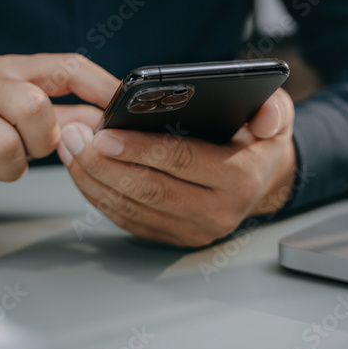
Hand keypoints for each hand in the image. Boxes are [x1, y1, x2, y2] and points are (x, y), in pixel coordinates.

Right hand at [0, 54, 116, 197]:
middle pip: (34, 106)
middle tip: (26, 150)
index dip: (100, 85)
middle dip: (40, 141)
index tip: (125, 106)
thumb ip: (65, 118)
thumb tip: (111, 123)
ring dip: (9, 170)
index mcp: (12, 70)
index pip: (66, 65)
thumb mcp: (15, 112)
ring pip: (5, 147)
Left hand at [57, 88, 297, 246]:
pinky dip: (98, 194)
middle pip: (148, 189)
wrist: (263, 180)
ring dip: (93, 179)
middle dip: (103, 163)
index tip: (104, 132)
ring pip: (131, 207)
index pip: (180, 161)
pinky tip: (81, 169)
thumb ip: (274, 110)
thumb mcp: (277, 115)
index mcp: (239, 179)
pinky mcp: (171, 238)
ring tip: (69, 147)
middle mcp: (217, 212)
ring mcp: (192, 230)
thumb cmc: (259, 140)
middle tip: (74, 136)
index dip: (139, 148)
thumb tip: (265, 118)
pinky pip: (126, 219)